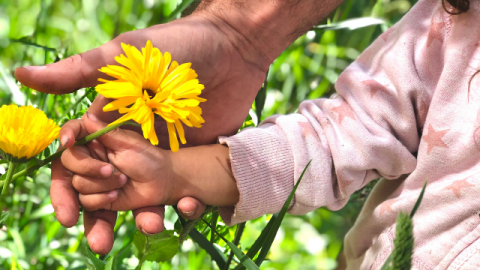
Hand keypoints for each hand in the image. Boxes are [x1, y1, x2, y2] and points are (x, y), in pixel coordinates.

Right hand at [16, 14, 264, 253]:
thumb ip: (80, 71)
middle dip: (99, 215)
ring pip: (142, 192)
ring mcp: (160, 151)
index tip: (69, 213)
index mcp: (108, 118)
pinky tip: (186, 206)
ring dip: (140, 216)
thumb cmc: (176, 47)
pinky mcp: (190, 157)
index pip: (77, 159)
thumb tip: (22, 77)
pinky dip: (181, 202)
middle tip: (98, 245)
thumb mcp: (127, 56)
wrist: (233, 51)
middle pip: (106, 185)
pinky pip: (180, 188)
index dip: (68, 187)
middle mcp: (130, 139)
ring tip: (149, 229)